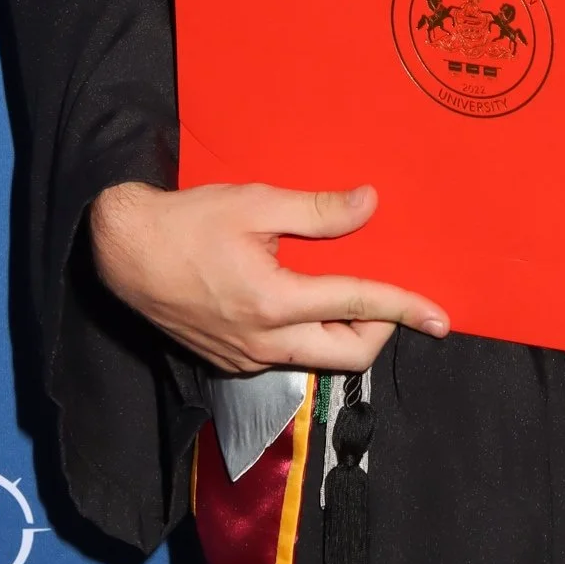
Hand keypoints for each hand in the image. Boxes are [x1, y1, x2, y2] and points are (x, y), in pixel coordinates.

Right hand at [88, 180, 448, 376]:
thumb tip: (371, 205)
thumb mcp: (256, 203)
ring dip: (345, 333)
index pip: (358, 306)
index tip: (441, 317)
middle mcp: (263, 343)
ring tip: (350, 294)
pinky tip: (304, 302)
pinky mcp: (230, 360)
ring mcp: (245, 358)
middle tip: (389, 298)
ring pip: (318, 360)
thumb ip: (318, 211)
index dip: (406, 307)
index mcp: (273, 302)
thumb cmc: (187, 222)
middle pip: (348, 355)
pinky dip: (311, 335)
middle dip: (381, 330)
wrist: (123, 253)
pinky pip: (288, 358)